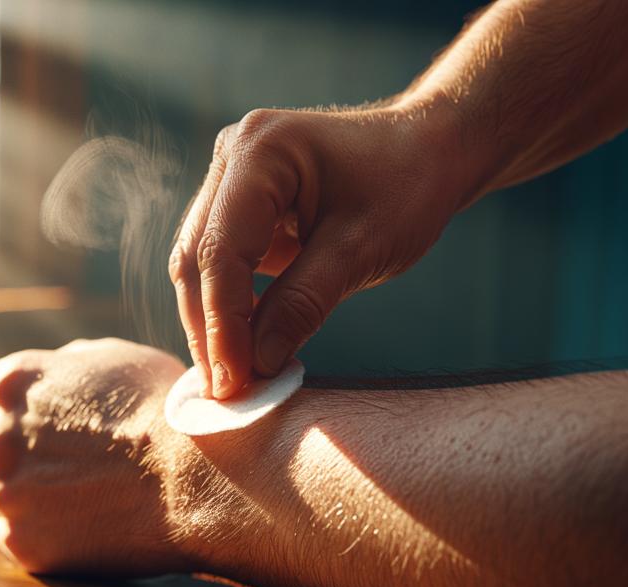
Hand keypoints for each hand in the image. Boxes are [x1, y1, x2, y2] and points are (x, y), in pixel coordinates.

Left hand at [0, 338, 192, 574]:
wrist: (196, 478)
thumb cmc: (165, 411)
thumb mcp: (111, 359)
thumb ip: (60, 367)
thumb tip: (49, 378)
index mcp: (11, 385)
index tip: (1, 430)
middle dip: (2, 462)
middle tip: (50, 470)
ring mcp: (6, 495)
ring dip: (14, 499)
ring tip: (68, 500)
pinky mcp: (24, 545)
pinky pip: (1, 540)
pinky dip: (27, 535)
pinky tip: (69, 527)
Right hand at [168, 102, 470, 397]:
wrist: (430, 150)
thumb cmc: (407, 186)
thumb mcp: (361, 249)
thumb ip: (303, 303)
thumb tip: (255, 366)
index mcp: (260, 151)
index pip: (221, 250)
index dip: (222, 323)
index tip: (233, 383)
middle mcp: (233, 155)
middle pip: (197, 257)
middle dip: (209, 329)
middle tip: (226, 395)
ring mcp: (232, 178)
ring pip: (200, 263)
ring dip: (213, 323)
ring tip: (232, 381)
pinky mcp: (240, 203)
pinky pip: (221, 262)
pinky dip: (230, 307)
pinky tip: (243, 350)